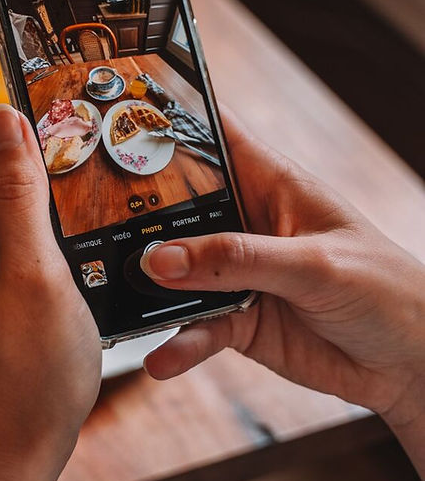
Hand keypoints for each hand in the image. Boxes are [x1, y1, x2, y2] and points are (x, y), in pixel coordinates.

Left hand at [0, 104, 100, 480]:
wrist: (10, 448)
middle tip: (90, 261)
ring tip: (80, 284)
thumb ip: (18, 190)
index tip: (94, 214)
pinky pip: (16, 250)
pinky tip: (65, 295)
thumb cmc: (31, 370)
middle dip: (61, 214)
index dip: (65, 180)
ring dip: (58, 242)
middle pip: (18, 188)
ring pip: (22, 220)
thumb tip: (2, 114)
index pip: (17, 162)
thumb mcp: (37, 271)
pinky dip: (46, 263)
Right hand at [142, 109, 424, 472]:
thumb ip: (237, 260)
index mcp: (269, 182)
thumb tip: (161, 259)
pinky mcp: (234, 317)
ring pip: (174, 268)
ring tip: (118, 298)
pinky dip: (177, 342)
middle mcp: (243, 221)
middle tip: (88, 219)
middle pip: (175, 204)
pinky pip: (193, 325)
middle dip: (134, 211)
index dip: (168, 118)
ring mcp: (234, 271)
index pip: (213, 133)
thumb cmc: (387, 291)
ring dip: (148, 284)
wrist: (413, 365)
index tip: (115, 115)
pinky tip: (162, 357)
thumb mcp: (315, 265)